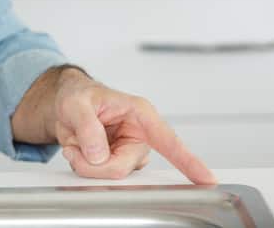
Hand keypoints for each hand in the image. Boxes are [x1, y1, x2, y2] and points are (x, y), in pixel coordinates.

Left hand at [51, 70, 215, 183]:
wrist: (67, 103)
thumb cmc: (78, 95)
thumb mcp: (76, 104)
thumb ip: (87, 127)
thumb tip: (99, 155)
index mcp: (140, 114)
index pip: (168, 140)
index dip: (188, 161)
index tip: (206, 179)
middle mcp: (139, 135)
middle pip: (122, 167)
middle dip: (94, 164)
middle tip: (74, 148)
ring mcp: (129, 151)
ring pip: (111, 174)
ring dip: (87, 165)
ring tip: (76, 142)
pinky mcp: (117, 162)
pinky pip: (101, 176)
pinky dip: (83, 166)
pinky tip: (79, 150)